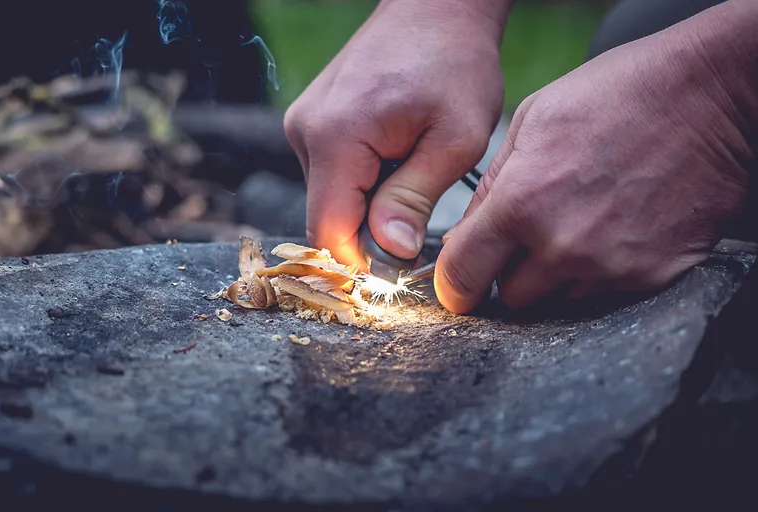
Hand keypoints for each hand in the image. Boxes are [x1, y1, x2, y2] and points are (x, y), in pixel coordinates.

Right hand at [284, 0, 507, 265]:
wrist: (435, 6)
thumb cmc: (454, 64)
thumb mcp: (454, 140)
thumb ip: (414, 199)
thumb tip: (388, 252)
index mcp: (336, 137)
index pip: (328, 232)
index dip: (361, 263)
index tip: (401, 268)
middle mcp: (305, 131)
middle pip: (327, 218)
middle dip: (370, 233)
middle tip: (421, 216)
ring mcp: (303, 124)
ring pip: (330, 198)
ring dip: (368, 204)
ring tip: (412, 171)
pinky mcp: (311, 122)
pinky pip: (330, 174)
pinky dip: (362, 182)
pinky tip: (396, 157)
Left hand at [436, 23, 751, 313]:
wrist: (712, 98)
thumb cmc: (618, 96)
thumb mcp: (531, 121)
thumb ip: (491, 186)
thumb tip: (464, 236)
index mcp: (521, 203)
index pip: (462, 276)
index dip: (454, 285)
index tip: (459, 285)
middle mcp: (562, 246)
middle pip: (512, 297)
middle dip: (512, 273)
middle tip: (533, 234)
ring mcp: (610, 267)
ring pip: (559, 299)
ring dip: (558, 274)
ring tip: (583, 221)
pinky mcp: (652, 277)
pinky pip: (605, 295)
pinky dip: (601, 271)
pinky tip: (615, 228)